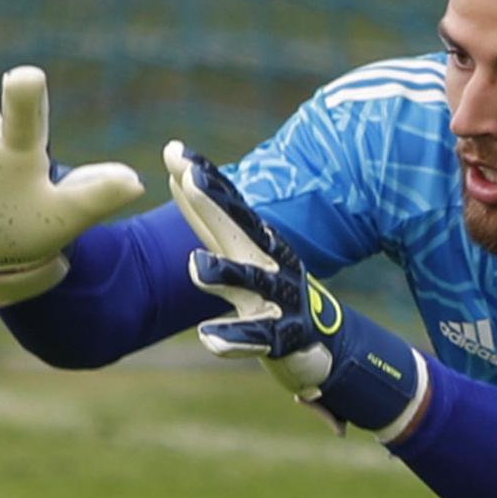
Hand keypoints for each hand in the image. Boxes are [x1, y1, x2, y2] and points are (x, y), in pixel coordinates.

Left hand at [163, 141, 428, 440]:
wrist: (324, 347)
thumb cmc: (271, 294)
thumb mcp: (241, 253)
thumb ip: (208, 220)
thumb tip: (179, 174)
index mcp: (256, 243)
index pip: (226, 204)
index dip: (202, 177)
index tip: (172, 150)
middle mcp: (270, 263)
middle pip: (239, 229)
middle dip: (214, 204)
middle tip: (189, 177)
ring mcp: (279, 299)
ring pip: (251, 282)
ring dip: (224, 271)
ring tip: (195, 265)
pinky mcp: (285, 338)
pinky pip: (259, 338)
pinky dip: (235, 339)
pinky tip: (208, 339)